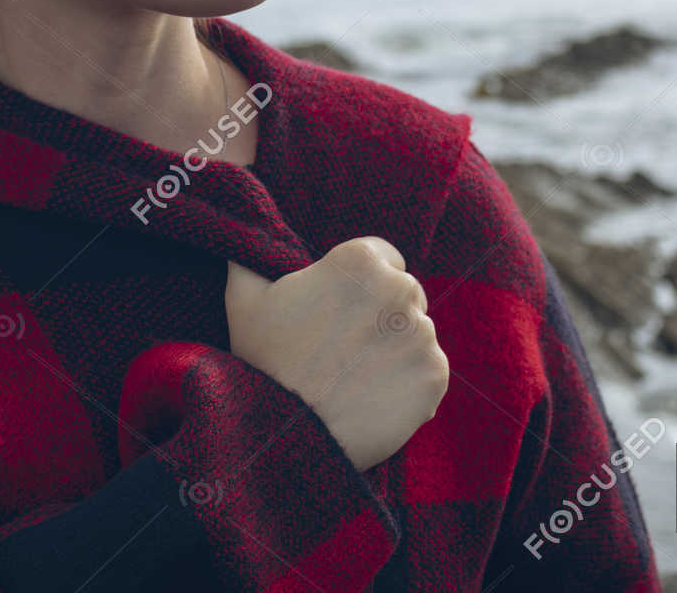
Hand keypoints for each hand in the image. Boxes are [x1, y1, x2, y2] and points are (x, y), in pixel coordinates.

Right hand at [224, 237, 448, 470]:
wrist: (288, 433)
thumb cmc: (264, 362)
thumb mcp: (245, 300)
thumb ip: (249, 261)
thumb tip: (241, 243)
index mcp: (360, 260)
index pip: (384, 259)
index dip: (364, 285)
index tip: (345, 311)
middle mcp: (399, 288)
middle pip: (406, 295)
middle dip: (385, 315)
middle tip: (349, 348)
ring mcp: (422, 332)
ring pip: (418, 334)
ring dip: (398, 351)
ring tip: (359, 378)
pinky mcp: (435, 373)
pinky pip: (430, 371)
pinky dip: (411, 385)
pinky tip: (376, 398)